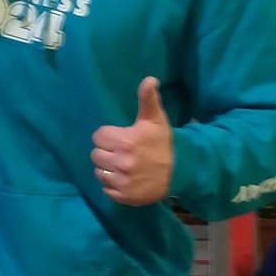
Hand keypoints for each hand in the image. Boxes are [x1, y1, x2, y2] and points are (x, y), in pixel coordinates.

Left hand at [91, 77, 172, 205]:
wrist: (180, 172)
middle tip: (121, 151)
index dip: (108, 136)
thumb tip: (149, 79)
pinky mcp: (124, 196)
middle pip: (95, 155)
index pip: (98, 136)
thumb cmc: (163, 143)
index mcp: (126, 141)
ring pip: (99, 172)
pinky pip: (106, 189)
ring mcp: (122, 181)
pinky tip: (125, 178)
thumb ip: (148, 99)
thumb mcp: (156, 119)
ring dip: (107, 168)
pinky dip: (112, 184)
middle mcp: (122, 162)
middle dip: (106, 151)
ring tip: (122, 165)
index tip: (120, 137)